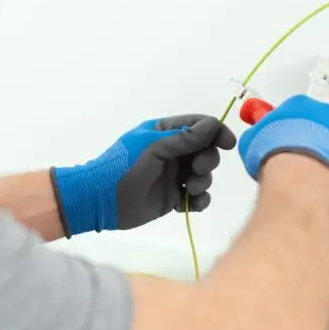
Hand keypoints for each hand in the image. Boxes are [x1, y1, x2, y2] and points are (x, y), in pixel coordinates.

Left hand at [51, 115, 236, 235]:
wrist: (102, 201)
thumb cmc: (125, 167)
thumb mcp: (154, 147)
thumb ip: (185, 137)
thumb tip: (213, 125)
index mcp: (165, 132)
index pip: (200, 126)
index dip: (216, 133)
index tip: (227, 144)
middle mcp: (172, 152)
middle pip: (206, 151)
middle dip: (208, 161)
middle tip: (197, 171)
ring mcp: (174, 175)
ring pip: (204, 175)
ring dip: (202, 182)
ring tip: (188, 190)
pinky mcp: (173, 197)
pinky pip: (197, 196)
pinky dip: (198, 200)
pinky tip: (188, 204)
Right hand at [238, 95, 328, 206]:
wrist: (297, 170)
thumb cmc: (274, 152)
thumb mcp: (253, 139)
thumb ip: (260, 136)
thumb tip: (258, 143)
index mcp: (302, 106)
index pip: (299, 116)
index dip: (293, 133)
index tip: (287, 146)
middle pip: (324, 131)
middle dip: (316, 147)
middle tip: (302, 165)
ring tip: (317, 181)